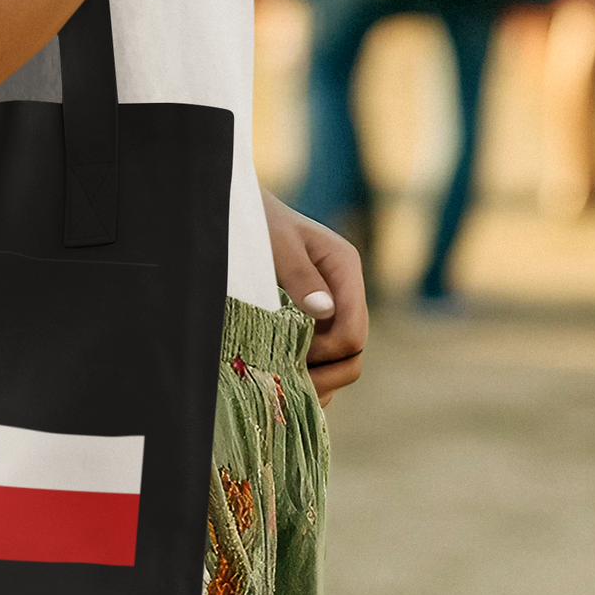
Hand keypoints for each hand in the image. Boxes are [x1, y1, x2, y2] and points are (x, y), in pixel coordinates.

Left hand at [260, 189, 366, 406]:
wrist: (241, 208)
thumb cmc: (257, 221)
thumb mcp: (276, 245)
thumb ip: (300, 275)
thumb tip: (324, 311)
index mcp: (344, 268)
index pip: (352, 333)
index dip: (324, 354)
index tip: (287, 356)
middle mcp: (345, 290)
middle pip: (353, 353)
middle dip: (324, 375)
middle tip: (284, 383)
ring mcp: (333, 305)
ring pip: (341, 361)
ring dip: (317, 379)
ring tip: (282, 386)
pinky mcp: (316, 318)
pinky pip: (325, 357)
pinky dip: (311, 374)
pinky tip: (285, 381)